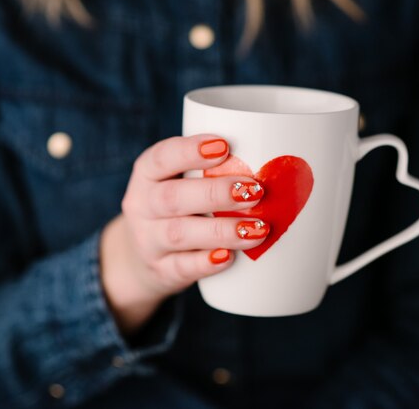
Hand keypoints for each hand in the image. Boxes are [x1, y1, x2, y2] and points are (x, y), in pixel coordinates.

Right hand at [100, 135, 268, 334]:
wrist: (142, 260)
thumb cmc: (177, 209)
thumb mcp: (180, 183)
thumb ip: (213, 172)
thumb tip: (276, 165)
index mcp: (147, 175)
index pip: (161, 158)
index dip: (189, 151)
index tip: (224, 146)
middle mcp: (142, 206)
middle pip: (172, 197)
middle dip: (215, 193)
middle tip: (255, 191)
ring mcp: (148, 242)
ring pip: (179, 234)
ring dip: (221, 230)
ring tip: (258, 229)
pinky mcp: (161, 272)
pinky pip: (182, 268)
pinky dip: (206, 263)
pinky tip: (229, 257)